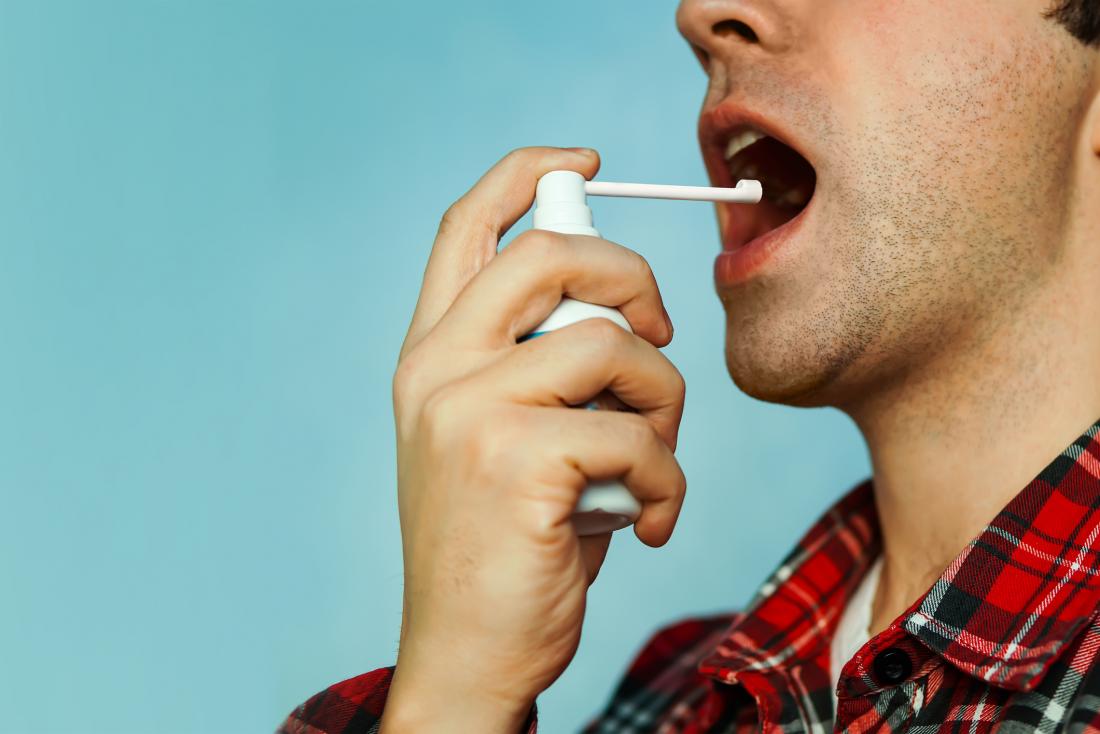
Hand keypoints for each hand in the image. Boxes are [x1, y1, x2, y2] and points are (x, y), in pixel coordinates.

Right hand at [382, 148, 686, 731]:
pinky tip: (649, 522)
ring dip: (662, 404)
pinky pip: (636, 435)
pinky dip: (668, 479)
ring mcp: (468, 412)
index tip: (585, 161)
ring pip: (611, 347)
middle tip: (660, 335)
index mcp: (429, 358)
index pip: (465, 228)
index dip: (525, 175)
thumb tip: (625, 314)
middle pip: (551, 254)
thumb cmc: (505, 546)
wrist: (467, 655)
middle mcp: (436, 371)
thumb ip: (539, 370)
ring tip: (652, 462)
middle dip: (632, 278)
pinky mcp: (516, 461)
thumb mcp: (505, 440)